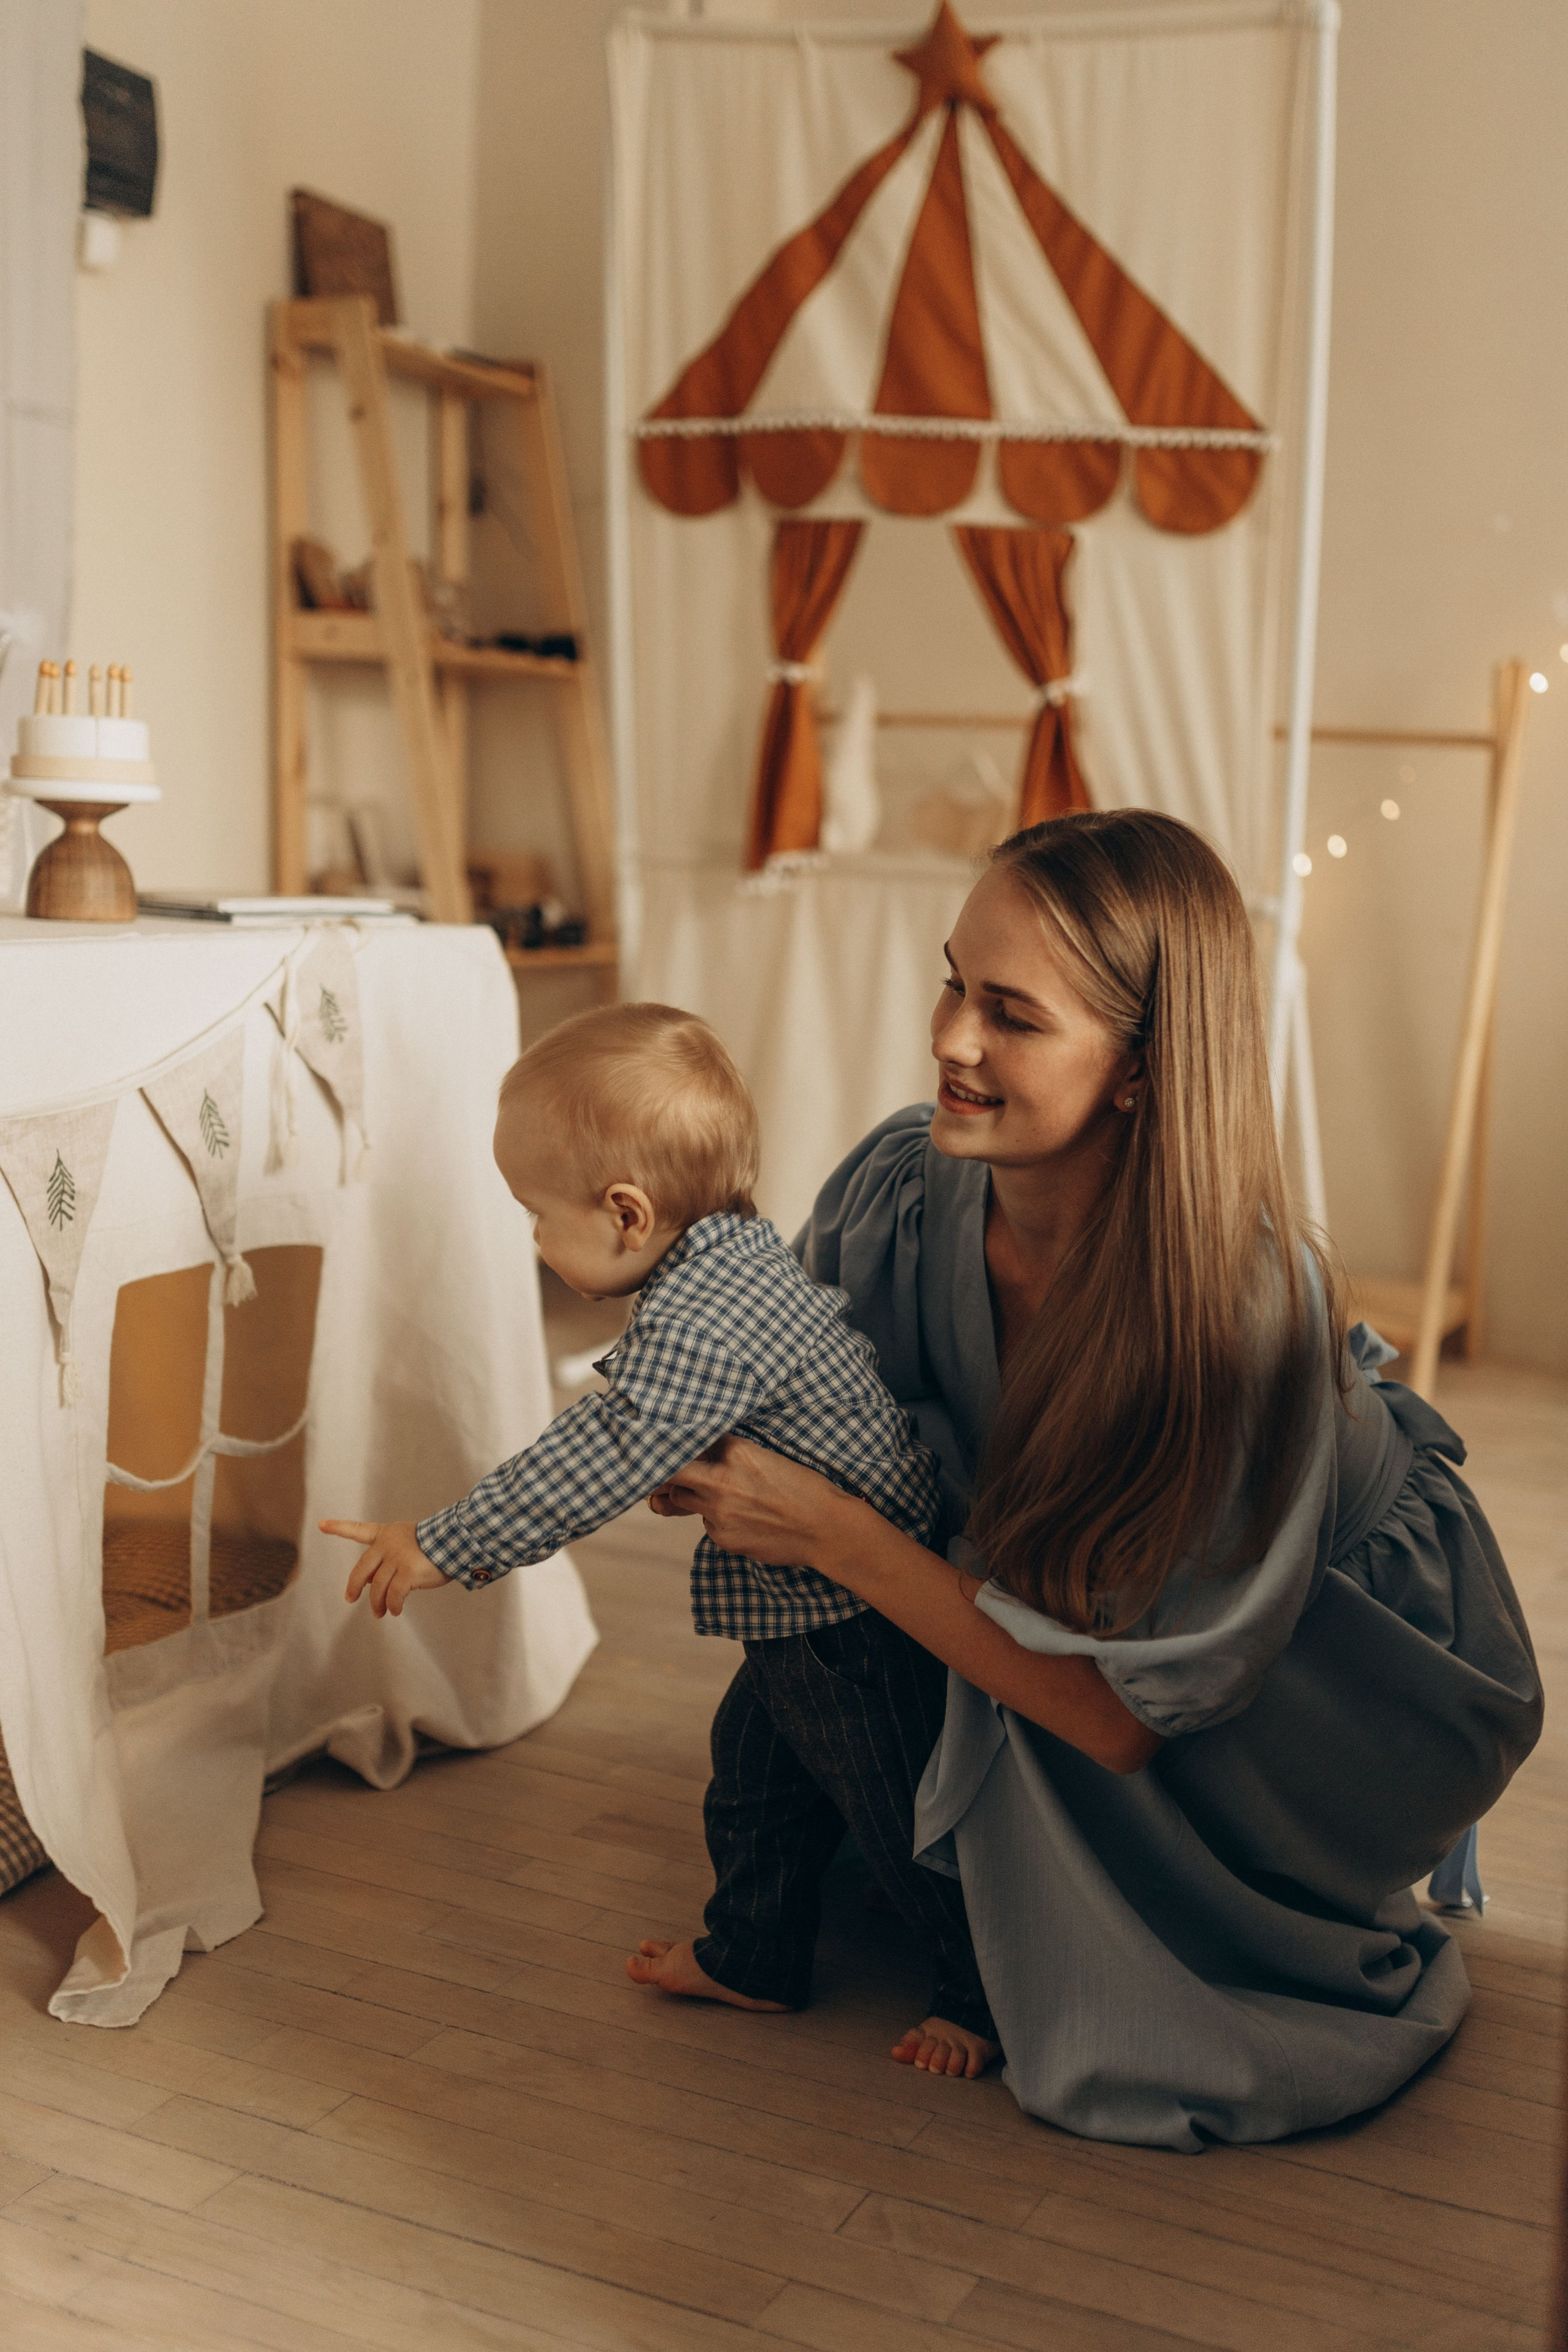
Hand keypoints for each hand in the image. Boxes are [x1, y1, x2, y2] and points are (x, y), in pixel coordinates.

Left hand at [322, 1518, 451, 1616]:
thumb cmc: (435, 1546)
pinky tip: (396, 1610)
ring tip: (381, 1613)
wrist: (456, 1541)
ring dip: (378, 1604)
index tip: (321, 1524)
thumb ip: (388, 1560)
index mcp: (387, 1534)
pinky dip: (393, 1606)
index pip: (358, 1530)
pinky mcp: (408, 1572)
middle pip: (361, 1570)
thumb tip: (372, 1585)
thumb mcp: (407, 1546)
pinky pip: (394, 1595)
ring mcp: (397, 1558)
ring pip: (378, 1587)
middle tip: (350, 1598)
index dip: (339, 1527)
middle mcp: (388, 1544)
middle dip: (354, 1587)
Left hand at [652, 1438, 855, 1568]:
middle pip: (672, 1472)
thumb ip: (730, 1455)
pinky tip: (746, 1520)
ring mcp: (719, 1512)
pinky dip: (718, 1520)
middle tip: (670, 1471)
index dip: (684, 1445)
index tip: (675, 1445)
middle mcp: (722, 1480)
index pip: (692, 1441)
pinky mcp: (722, 1537)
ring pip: (684, 1499)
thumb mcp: (767, 1457)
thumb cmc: (804, 1489)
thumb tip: (699, 1455)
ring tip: (726, 1497)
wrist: (826, 1528)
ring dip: (694, 1495)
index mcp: (737, 1451)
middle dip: (667, 1471)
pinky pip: (707, 1524)